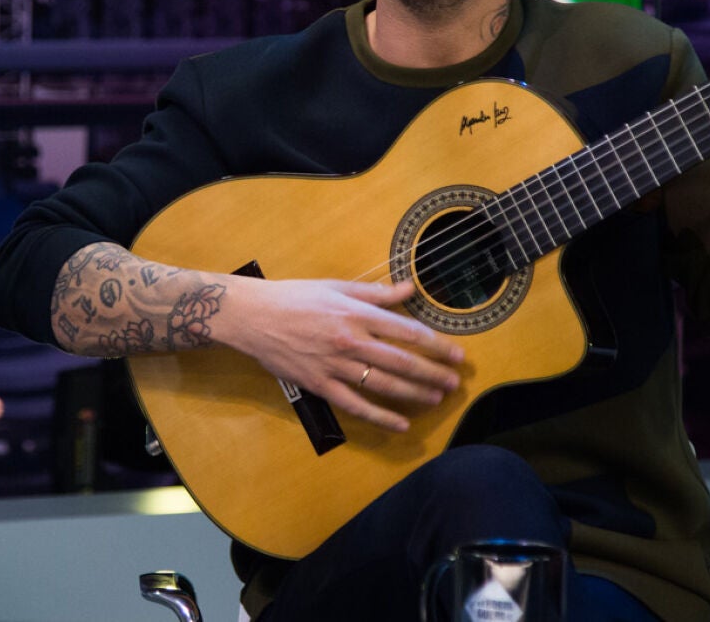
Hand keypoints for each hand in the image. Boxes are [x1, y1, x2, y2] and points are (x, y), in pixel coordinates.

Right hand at [217, 275, 462, 432]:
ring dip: (414, 394)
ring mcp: (335, 365)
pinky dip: (380, 417)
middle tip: (454, 381)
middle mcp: (351, 340)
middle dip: (433, 373)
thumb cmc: (294, 296)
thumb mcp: (336, 286)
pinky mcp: (320, 385)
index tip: (456, 354)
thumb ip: (375, 292)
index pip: (407, 331)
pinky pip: (356, 405)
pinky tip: (400, 424)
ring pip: (384, 385)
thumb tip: (409, 289)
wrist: (253, 317)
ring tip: (436, 398)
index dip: (436, 344)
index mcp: (356, 313)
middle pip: (402, 361)